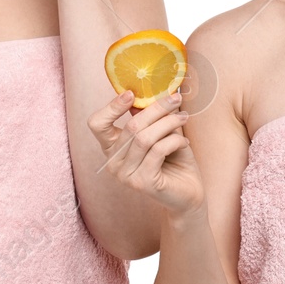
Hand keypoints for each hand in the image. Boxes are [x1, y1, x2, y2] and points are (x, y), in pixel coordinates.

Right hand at [87, 91, 201, 214]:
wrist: (188, 193)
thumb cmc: (174, 160)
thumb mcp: (161, 132)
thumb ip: (151, 116)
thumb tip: (151, 90)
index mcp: (112, 147)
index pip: (97, 124)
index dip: (111, 107)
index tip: (131, 93)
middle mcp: (113, 162)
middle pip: (131, 126)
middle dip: (157, 108)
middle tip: (175, 99)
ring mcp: (125, 175)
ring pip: (145, 138)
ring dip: (168, 123)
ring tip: (184, 118)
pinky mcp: (142, 183)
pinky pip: (158, 151)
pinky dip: (174, 140)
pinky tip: (184, 142)